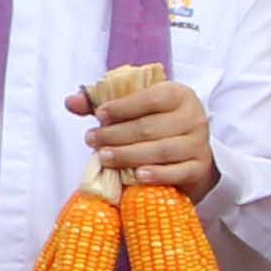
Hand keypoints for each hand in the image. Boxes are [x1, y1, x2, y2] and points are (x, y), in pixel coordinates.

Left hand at [73, 65, 218, 192]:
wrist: (189, 156)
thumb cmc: (157, 127)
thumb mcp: (134, 110)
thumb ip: (104, 105)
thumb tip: (70, 101)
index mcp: (178, 94)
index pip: (150, 97)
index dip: (122, 107)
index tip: (99, 116)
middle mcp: (193, 117)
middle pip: (150, 127)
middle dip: (116, 134)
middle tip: (92, 140)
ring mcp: (199, 144)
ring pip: (160, 150)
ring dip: (128, 155)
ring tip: (104, 157)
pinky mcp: (200, 169)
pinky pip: (178, 172)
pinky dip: (157, 175)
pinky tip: (137, 176)